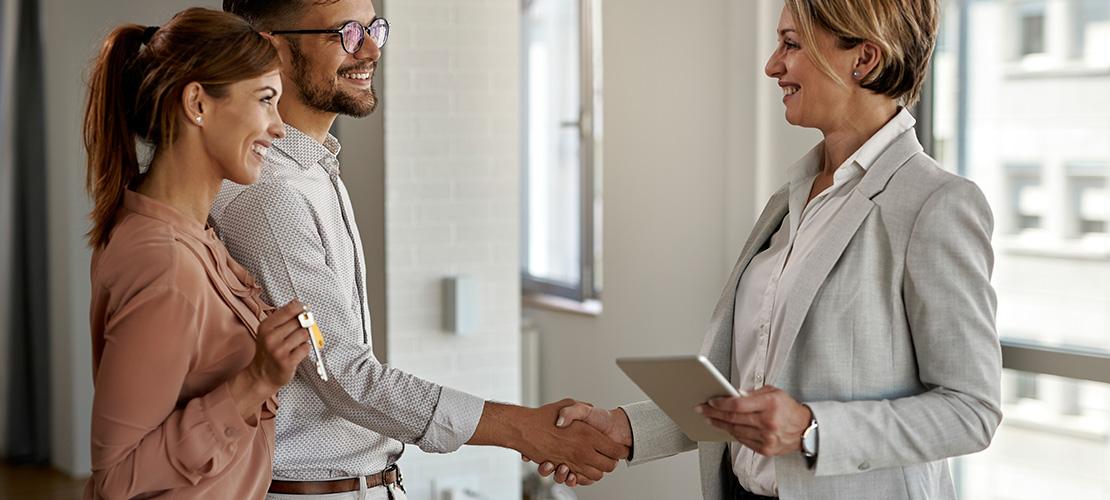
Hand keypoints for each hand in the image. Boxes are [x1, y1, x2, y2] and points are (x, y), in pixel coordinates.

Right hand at [230, 300, 311, 417]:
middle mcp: (270, 337)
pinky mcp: (287, 362)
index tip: (304, 310)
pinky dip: (304, 350)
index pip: (290, 309)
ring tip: (295, 345)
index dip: (301, 308)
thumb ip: (283, 318)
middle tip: (296, 333)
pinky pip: (305, 348)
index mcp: (266, 326)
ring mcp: (278, 350)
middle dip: (303, 326)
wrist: (262, 375)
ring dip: (303, 339)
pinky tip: (296, 353)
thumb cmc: (268, 352)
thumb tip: (298, 303)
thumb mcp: (269, 331)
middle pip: (299, 322)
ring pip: (304, 334)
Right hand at [472, 399, 626, 484]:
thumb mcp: (568, 404)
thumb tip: (592, 409)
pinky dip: (581, 478)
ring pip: (596, 476)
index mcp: (588, 435)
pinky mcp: (561, 468)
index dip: (620, 450)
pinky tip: (579, 469)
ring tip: (595, 462)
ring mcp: (572, 462)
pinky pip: (578, 480)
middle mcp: (582, 451)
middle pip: (609, 466)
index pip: (615, 450)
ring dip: (598, 471)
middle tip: (610, 457)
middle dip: (612, 463)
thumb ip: (582, 408)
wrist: (523, 429)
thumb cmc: (544, 416)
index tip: (620, 448)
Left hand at [696, 385, 810, 456]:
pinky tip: (725, 427)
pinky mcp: (765, 449)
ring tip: (710, 418)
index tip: (711, 401)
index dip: (721, 404)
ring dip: (720, 424)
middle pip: (733, 418)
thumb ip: (752, 393)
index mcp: (770, 404)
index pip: (738, 405)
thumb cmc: (788, 409)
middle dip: (713, 413)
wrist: (806, 430)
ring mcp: (767, 438)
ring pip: (735, 431)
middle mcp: (768, 422)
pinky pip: (742, 440)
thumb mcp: (774, 392)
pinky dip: (732, 433)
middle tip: (702, 410)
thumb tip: (732, 395)